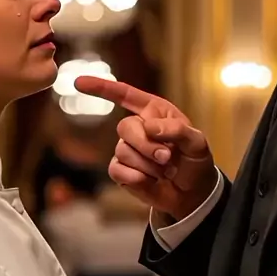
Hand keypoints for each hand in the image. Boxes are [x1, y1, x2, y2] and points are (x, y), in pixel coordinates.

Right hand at [74, 77, 217, 220]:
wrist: (193, 192)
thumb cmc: (195, 161)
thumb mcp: (197, 143)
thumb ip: (177, 130)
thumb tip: (148, 126)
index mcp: (153, 112)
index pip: (124, 94)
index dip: (101, 87)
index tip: (79, 83)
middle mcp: (137, 127)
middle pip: (125, 127)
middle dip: (147, 145)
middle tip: (167, 157)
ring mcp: (127, 149)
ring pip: (123, 151)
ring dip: (148, 165)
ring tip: (165, 170)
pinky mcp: (121, 170)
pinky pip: (118, 171)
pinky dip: (139, 178)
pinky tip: (152, 180)